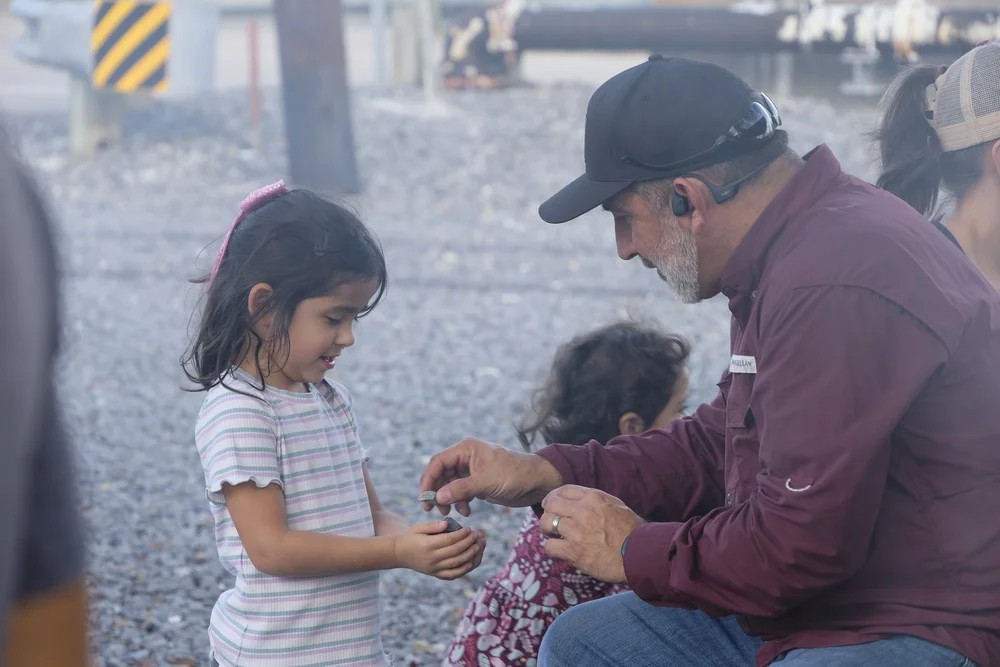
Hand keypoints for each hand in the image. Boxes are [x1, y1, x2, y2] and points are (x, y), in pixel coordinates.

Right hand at [394, 520, 485, 579]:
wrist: (399, 554)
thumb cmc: (411, 537)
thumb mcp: (418, 527)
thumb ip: (433, 525)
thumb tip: (447, 524)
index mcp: (428, 545)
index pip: (450, 540)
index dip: (462, 534)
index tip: (469, 529)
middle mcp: (432, 559)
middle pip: (456, 551)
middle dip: (469, 543)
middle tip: (478, 535)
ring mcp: (435, 569)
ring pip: (458, 563)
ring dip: (471, 554)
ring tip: (479, 545)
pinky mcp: (436, 575)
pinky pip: (454, 574)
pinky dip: (465, 568)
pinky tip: (473, 560)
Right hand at [419, 438, 562, 515]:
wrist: (537, 482)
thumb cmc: (514, 475)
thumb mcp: (486, 482)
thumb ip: (460, 489)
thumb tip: (438, 497)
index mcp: (467, 449)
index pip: (438, 462)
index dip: (428, 479)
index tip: (424, 497)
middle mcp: (467, 458)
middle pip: (441, 474)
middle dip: (436, 491)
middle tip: (432, 509)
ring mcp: (472, 471)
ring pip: (450, 485)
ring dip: (448, 499)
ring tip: (449, 513)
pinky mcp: (479, 483)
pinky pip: (461, 492)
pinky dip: (460, 502)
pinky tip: (466, 511)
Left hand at [539, 485, 644, 583]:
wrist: (641, 554)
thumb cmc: (632, 531)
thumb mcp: (616, 505)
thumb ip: (597, 501)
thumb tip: (580, 502)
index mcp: (593, 497)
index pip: (563, 490)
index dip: (554, 497)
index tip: (552, 505)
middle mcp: (583, 511)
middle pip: (551, 504)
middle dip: (548, 513)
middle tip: (551, 522)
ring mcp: (577, 531)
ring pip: (547, 523)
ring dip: (548, 531)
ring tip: (555, 537)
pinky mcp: (574, 551)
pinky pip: (550, 546)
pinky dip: (552, 549)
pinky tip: (560, 551)